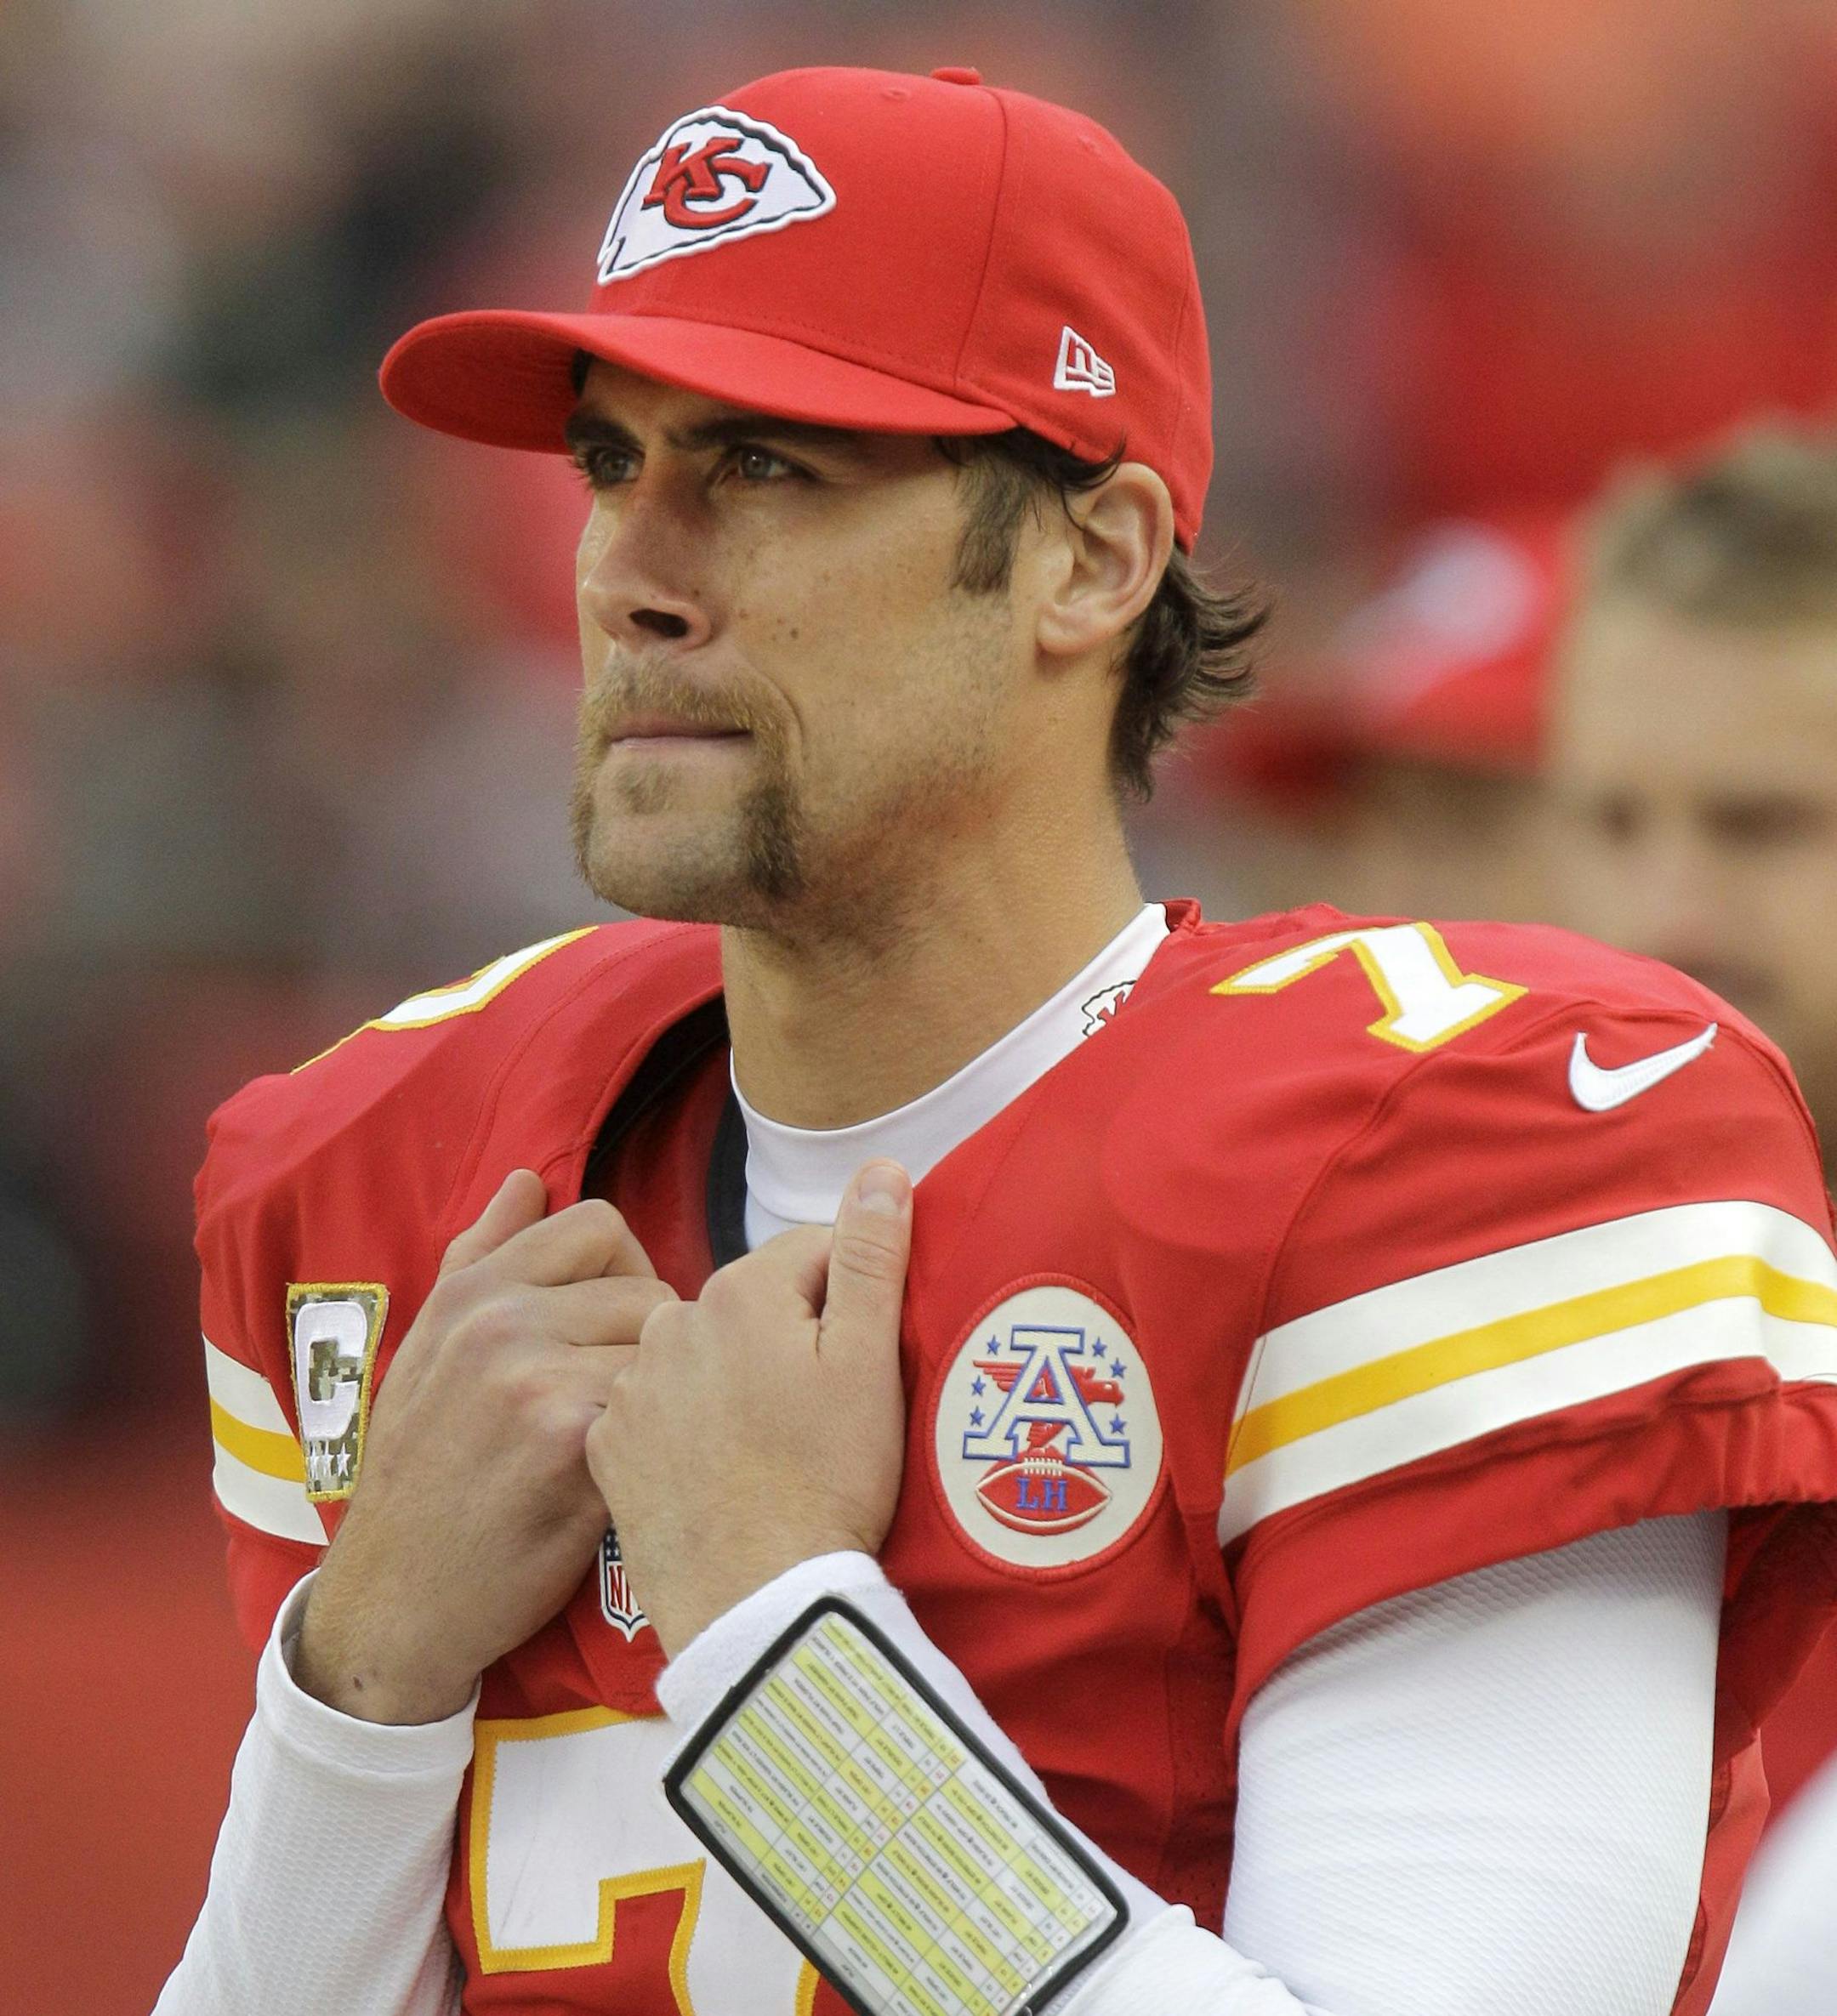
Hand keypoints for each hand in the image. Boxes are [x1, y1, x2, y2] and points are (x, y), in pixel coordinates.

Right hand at [295, 1171, 674, 1722]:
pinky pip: (661, 1405)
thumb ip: (480, 1256)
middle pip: (648, 1286)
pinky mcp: (572, 1439)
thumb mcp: (429, 1351)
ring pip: (664, 1345)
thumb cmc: (422, 1473)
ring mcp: (534, 1375)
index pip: (600, 1225)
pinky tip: (625, 1476)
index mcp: (471, 1289)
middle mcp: (499, 1317)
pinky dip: (657, 1440)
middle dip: (650, 1341)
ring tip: (626, 1439)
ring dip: (661, 1391)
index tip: (612, 1331)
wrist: (395, 1599)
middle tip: (623, 1403)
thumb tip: (529, 1179)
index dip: (625, 1273)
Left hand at [586, 1160, 912, 1659]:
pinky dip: (683, 1426)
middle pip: (751, 1303)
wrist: (755, 1603)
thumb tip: (881, 1166)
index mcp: (741, 1290)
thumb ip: (871, 1255)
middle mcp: (670, 1321)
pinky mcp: (607, 1448)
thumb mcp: (869, 1362)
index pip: (812, 1254)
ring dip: (732, 1377)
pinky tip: (716, 1469)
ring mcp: (630, 1387)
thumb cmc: (830, 1478)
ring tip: (769, 1445)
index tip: (865, 1360)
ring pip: (699, 1354)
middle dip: (788, 1336)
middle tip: (822, 1411)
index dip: (851, 1299)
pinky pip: (655, 1410)